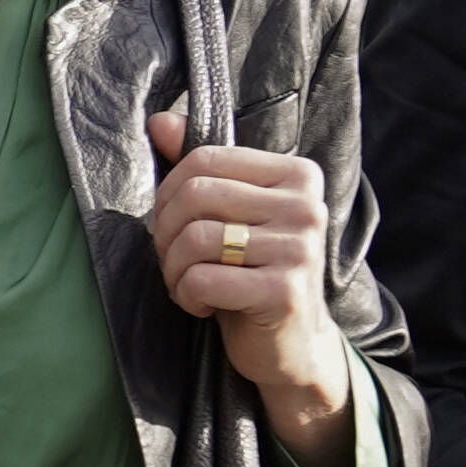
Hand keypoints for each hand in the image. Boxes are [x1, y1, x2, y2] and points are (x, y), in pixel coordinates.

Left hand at [148, 114, 360, 466]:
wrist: (291, 345)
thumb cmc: (253, 273)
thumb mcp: (230, 215)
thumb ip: (199, 167)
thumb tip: (159, 121)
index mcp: (297, 175)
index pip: (205, 158)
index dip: (169, 193)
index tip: (171, 225)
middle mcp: (306, 206)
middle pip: (197, 194)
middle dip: (166, 233)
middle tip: (172, 260)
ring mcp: (300, 248)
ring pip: (196, 238)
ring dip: (174, 269)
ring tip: (186, 285)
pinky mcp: (286, 291)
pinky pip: (204, 279)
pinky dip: (188, 296)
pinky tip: (202, 306)